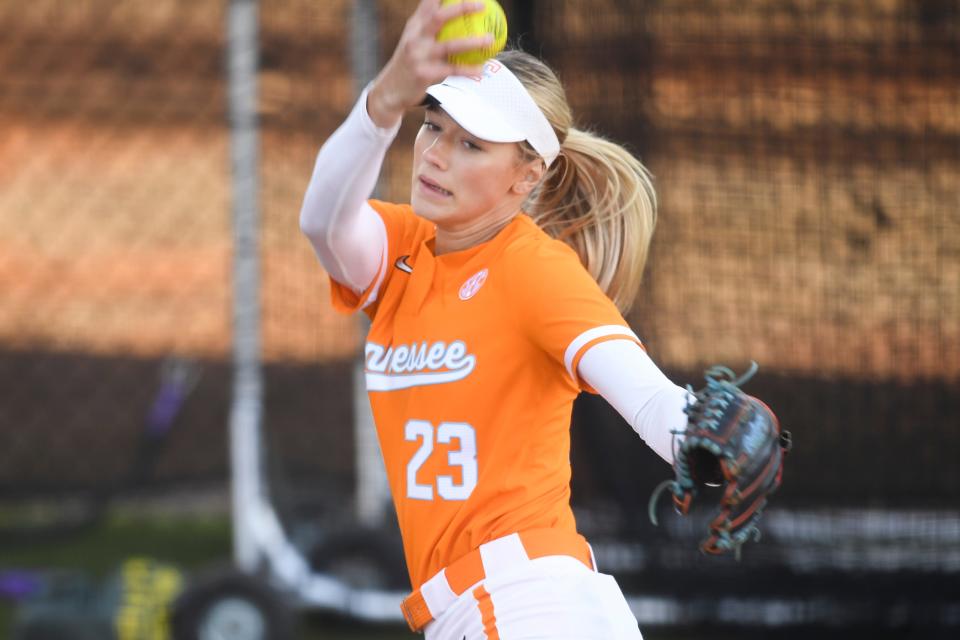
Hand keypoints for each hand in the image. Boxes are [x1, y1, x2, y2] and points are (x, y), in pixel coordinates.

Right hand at [367, 0, 493, 127]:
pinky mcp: (424, 74)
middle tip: (482, 6)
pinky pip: (452, 71)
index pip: (429, 3)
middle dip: (461, 8)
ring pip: (449, 46)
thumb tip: (456, 12)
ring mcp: (418, 56)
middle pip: (439, 17)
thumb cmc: (409, 62)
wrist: (390, 90)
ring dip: (472, 42)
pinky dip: (468, 70)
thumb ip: (430, 26)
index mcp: (414, 25)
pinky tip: (481, 68)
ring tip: (490, 39)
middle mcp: (415, 37)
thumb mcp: (414, 39)